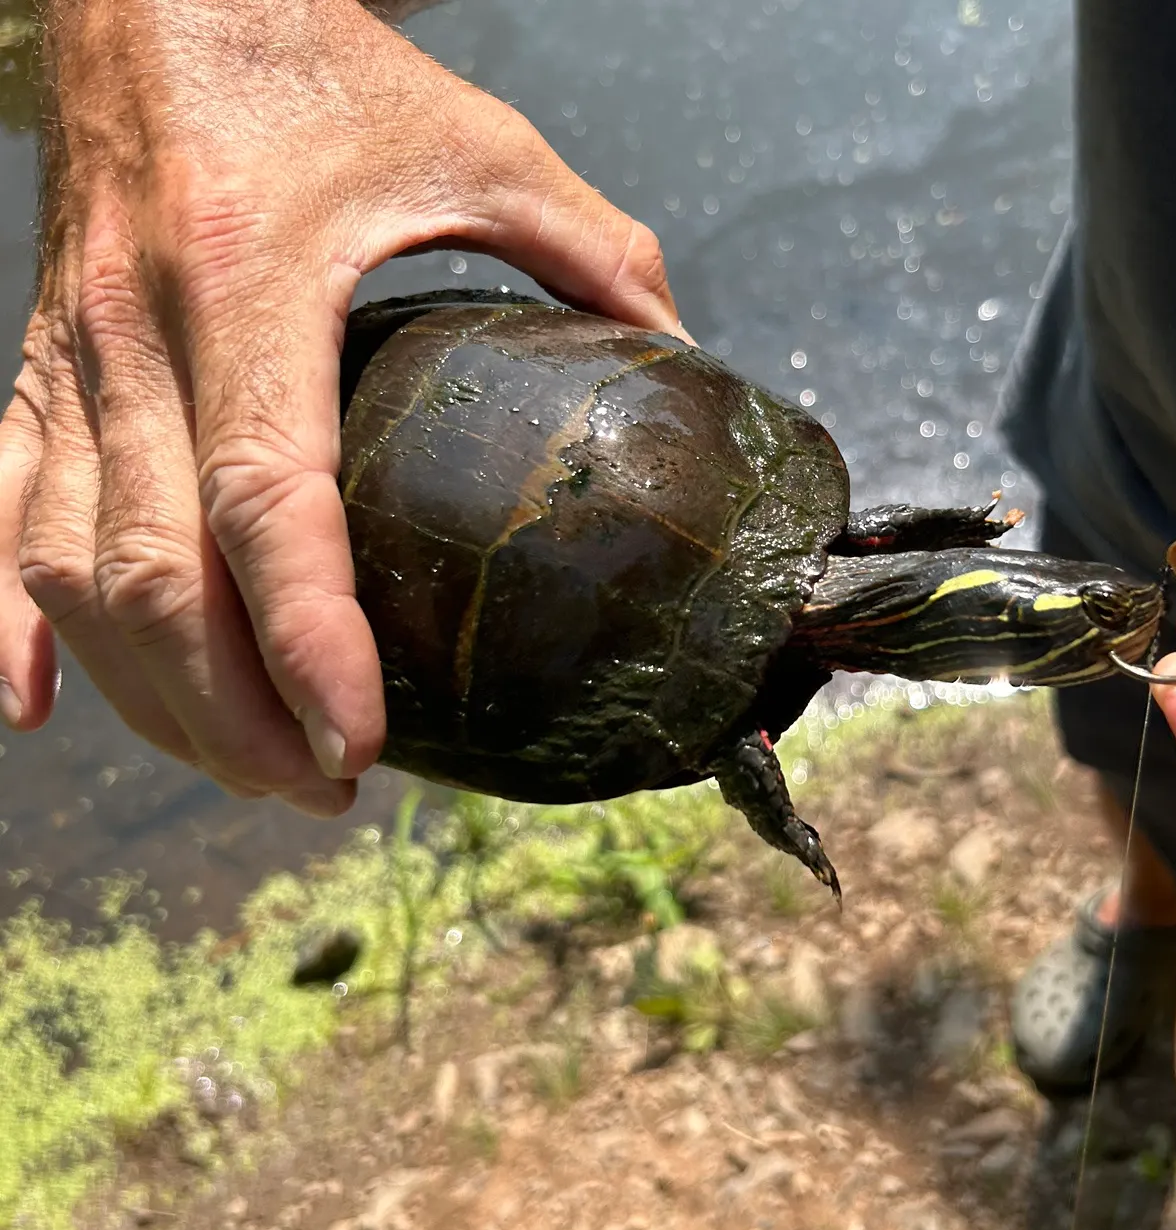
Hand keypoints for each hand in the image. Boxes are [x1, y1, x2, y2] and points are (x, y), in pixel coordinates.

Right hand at [1, 0, 684, 816]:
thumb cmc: (320, 66)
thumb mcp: (485, 147)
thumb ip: (597, 258)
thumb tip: (688, 365)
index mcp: (252, 283)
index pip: (268, 503)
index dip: (307, 640)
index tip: (358, 745)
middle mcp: (137, 335)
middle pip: (156, 577)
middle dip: (235, 712)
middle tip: (324, 791)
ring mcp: (66, 358)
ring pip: (68, 573)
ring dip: (149, 696)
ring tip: (246, 767)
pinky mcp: (31, 368)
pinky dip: (8, 624)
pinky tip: (34, 709)